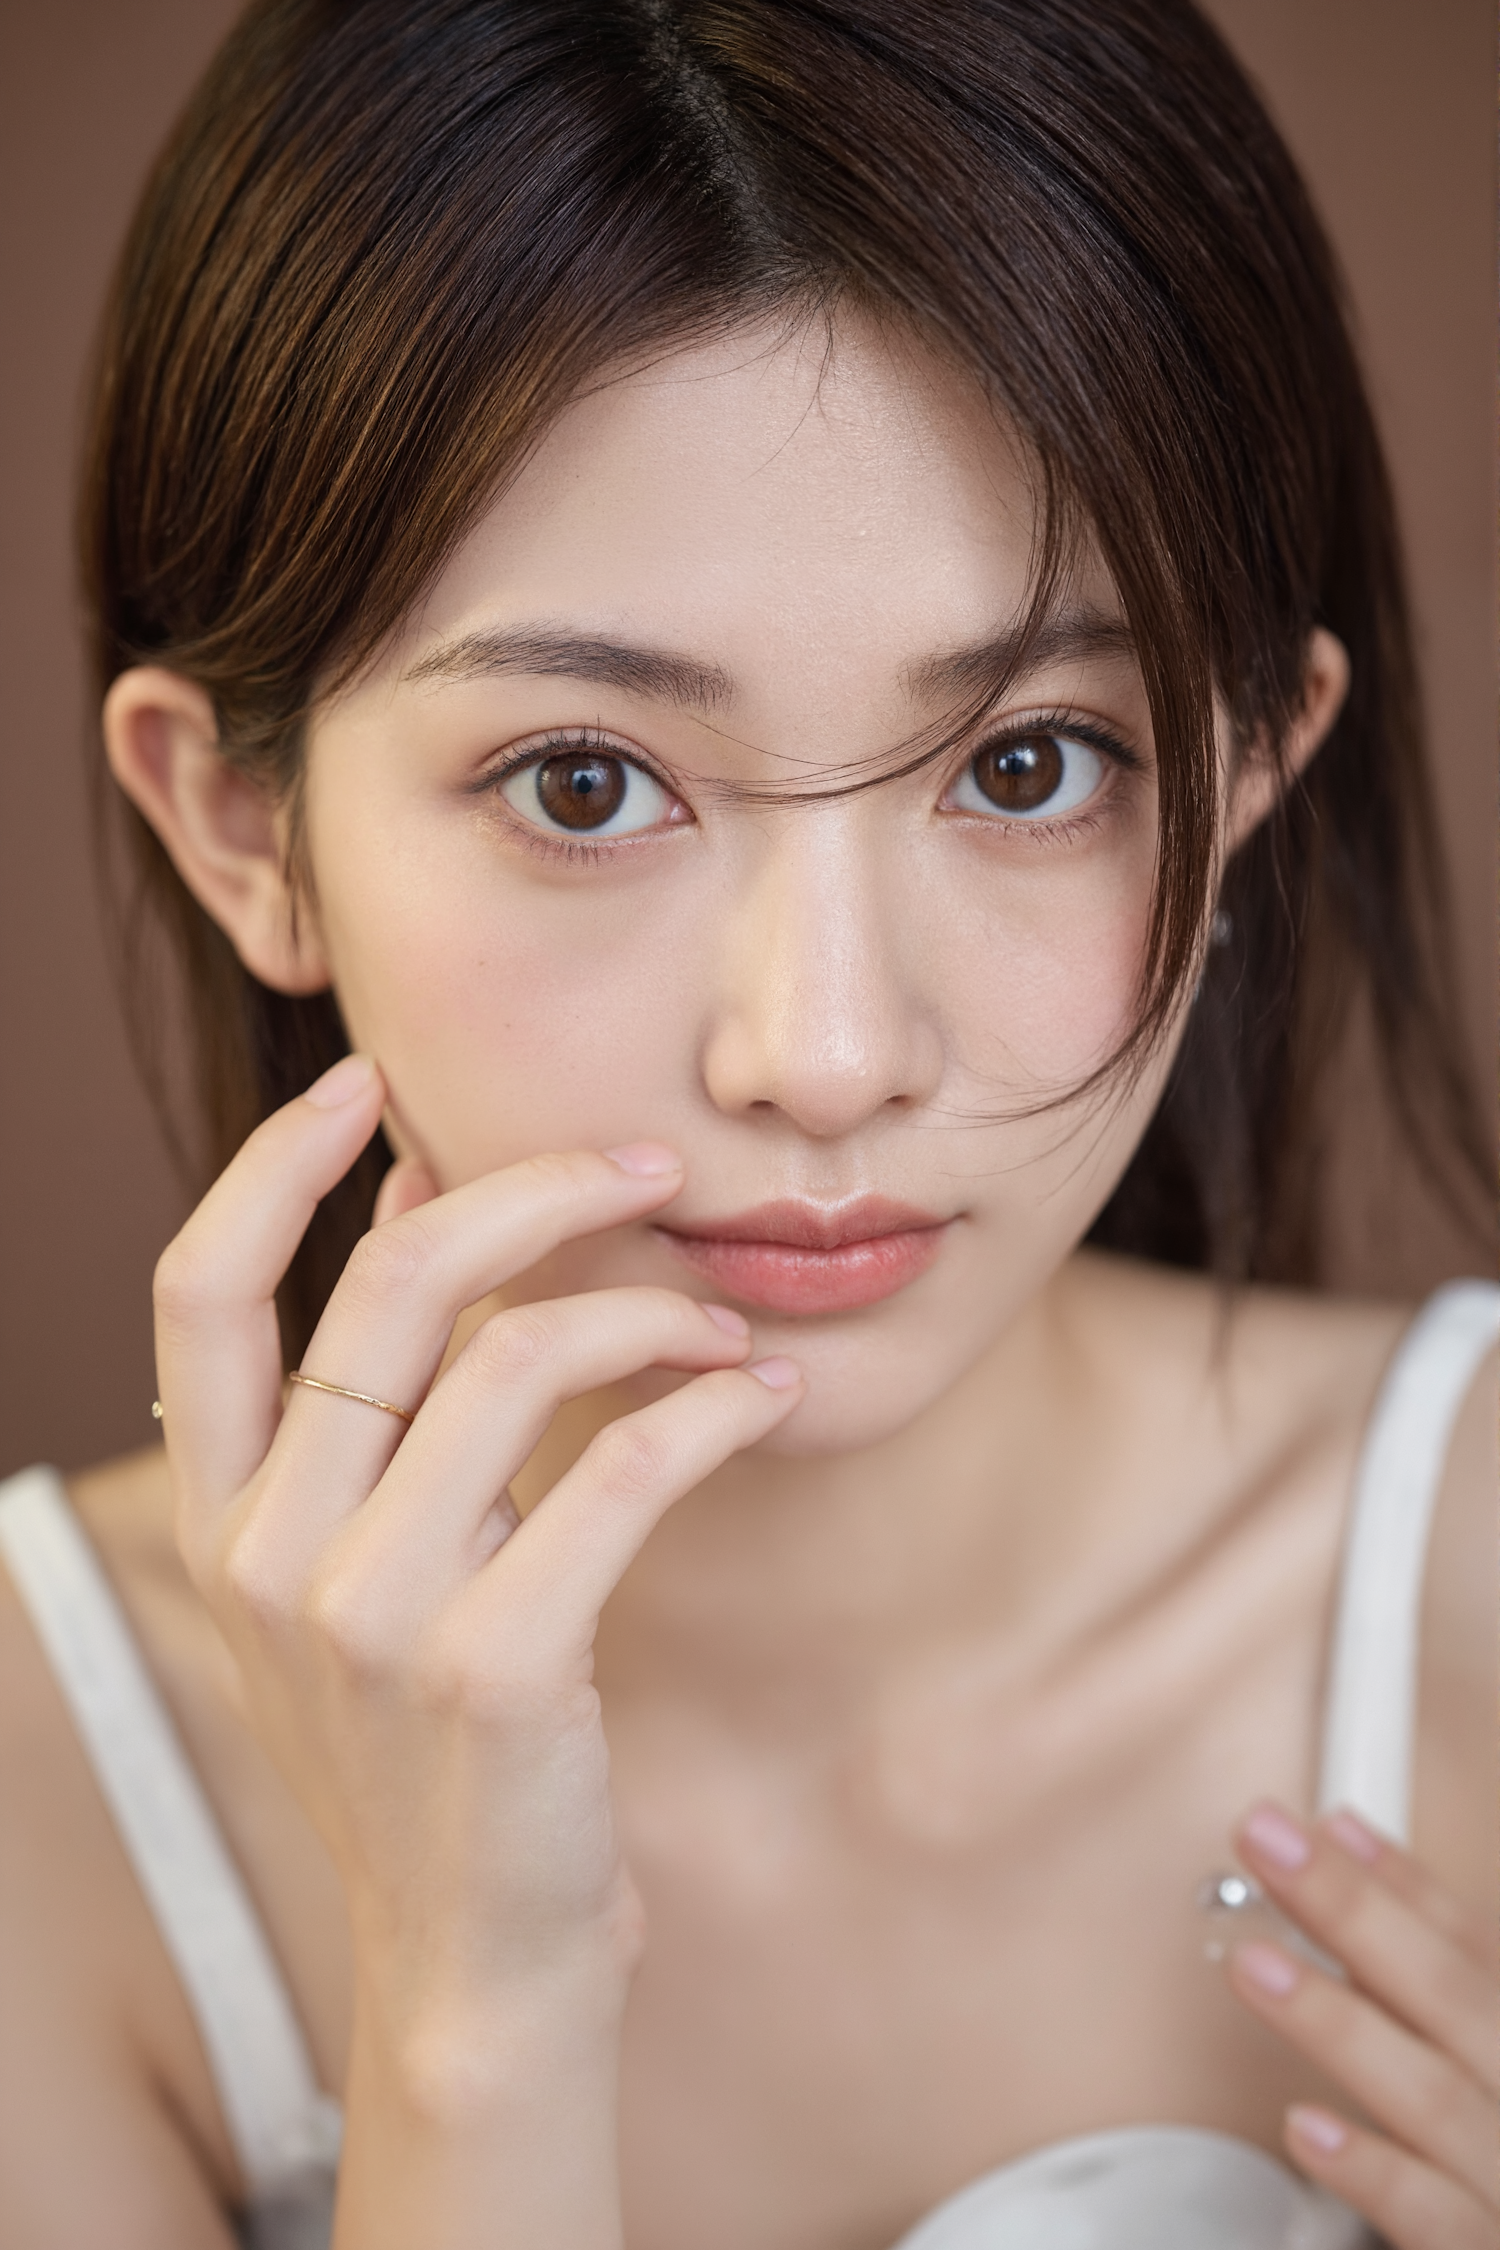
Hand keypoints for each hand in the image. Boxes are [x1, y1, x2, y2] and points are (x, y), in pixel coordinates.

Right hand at [151, 1052, 801, 2245]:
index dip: (270, 1166)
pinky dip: (708, 1411)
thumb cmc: (434, 1742)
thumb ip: (371, 1410)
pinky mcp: (494, 1664)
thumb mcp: (354, 1574)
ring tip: (723, 1323)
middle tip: (646, 1168)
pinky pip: (617, 1471)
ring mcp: (370, 1613)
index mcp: (219, 1515)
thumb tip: (418, 1203)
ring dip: (652, 1311)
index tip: (367, 1082)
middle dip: (533, 1189)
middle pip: (387, 1288)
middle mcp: (269, 1551)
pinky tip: (757, 1401)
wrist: (477, 1957)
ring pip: (520, 1358)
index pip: (197, 1291)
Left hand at [1228, 1800, 1498, 2249]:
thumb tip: (1342, 1839)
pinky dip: (1374, 2171)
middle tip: (1265, 1841)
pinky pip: (1435, 2218)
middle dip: (1354, 1910)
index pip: (1474, 1947)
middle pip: (1453, 1995)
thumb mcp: (1474, 2053)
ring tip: (1254, 1964)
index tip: (1317, 1822)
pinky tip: (1305, 2128)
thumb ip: (1415, 1961)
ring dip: (1340, 2026)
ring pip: (1435, 2098)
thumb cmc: (1488, 2156)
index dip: (1398, 1879)